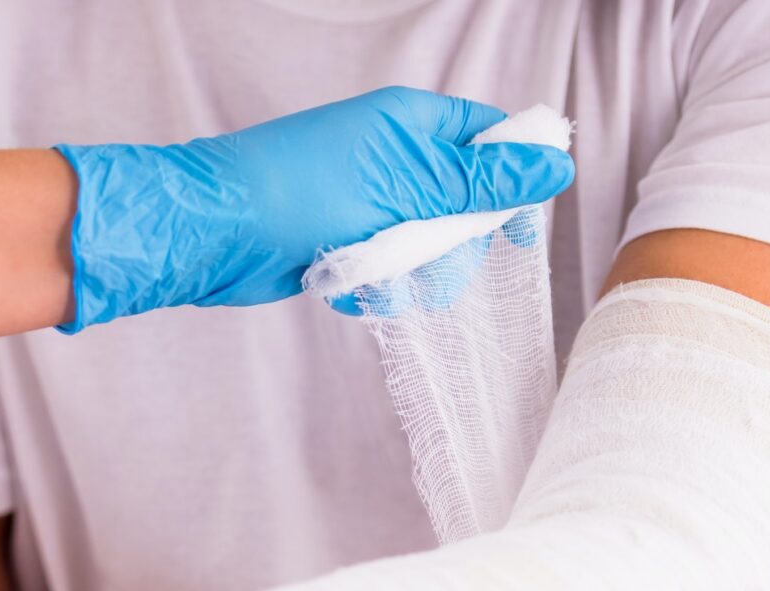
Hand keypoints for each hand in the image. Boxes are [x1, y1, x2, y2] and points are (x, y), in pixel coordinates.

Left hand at [57, 86, 574, 329]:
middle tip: (428, 256)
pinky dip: (371, 286)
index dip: (512, 179)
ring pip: (427, 248)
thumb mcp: (408, 187)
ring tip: (373, 275)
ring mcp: (367, 202)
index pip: (488, 138)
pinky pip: (385, 272)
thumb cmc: (302, 192)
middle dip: (451, 243)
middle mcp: (392, 158)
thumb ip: (482, 184)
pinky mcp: (343, 243)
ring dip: (409, 274)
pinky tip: (344, 288)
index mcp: (410, 123)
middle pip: (464, 205)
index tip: (520, 223)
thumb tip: (554, 165)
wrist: (215, 231)